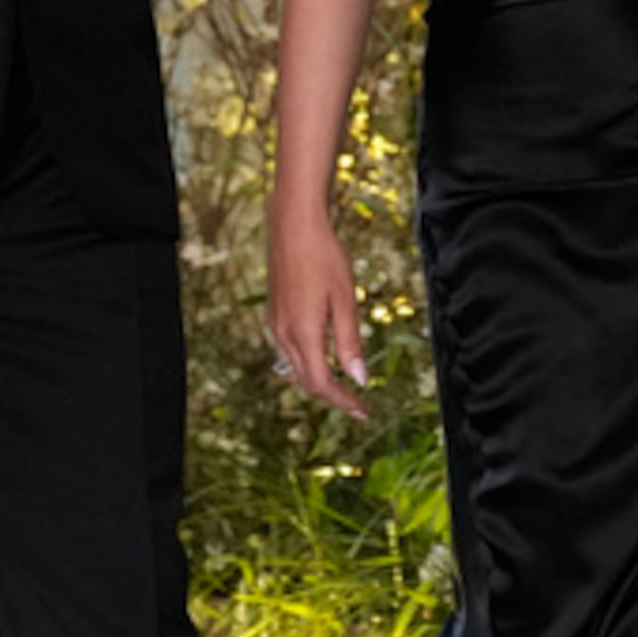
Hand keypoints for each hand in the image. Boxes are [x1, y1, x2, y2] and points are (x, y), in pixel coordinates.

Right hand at [267, 205, 368, 418]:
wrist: (294, 225)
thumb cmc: (324, 257)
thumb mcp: (345, 299)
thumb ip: (350, 342)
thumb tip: (359, 378)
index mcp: (303, 333)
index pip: (322, 383)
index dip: (343, 401)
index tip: (363, 411)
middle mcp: (283, 334)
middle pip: (307, 380)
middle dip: (332, 395)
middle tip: (358, 403)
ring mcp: (275, 324)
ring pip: (294, 368)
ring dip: (318, 381)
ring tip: (342, 386)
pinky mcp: (274, 314)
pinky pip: (287, 351)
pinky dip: (306, 363)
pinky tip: (321, 358)